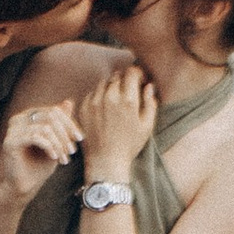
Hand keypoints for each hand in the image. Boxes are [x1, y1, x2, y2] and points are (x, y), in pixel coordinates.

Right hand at [0, 99, 82, 198]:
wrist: (25, 185)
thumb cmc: (40, 163)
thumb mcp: (56, 141)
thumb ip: (60, 122)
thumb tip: (68, 102)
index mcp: (28, 116)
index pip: (54, 111)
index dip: (69, 124)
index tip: (80, 139)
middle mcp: (18, 119)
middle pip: (50, 116)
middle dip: (65, 134)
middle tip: (72, 151)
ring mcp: (12, 130)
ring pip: (45, 127)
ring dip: (59, 144)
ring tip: (64, 159)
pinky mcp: (10, 142)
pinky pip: (36, 137)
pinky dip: (49, 147)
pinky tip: (54, 158)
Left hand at [78, 59, 158, 184]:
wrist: (106, 160)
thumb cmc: (130, 144)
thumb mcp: (147, 125)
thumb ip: (150, 102)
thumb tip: (149, 86)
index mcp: (128, 100)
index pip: (131, 72)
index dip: (137, 74)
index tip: (139, 80)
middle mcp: (110, 97)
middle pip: (117, 76)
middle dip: (124, 80)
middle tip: (129, 90)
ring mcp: (94, 102)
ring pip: (103, 83)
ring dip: (111, 86)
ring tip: (117, 98)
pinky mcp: (84, 108)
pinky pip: (92, 93)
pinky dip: (99, 95)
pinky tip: (105, 106)